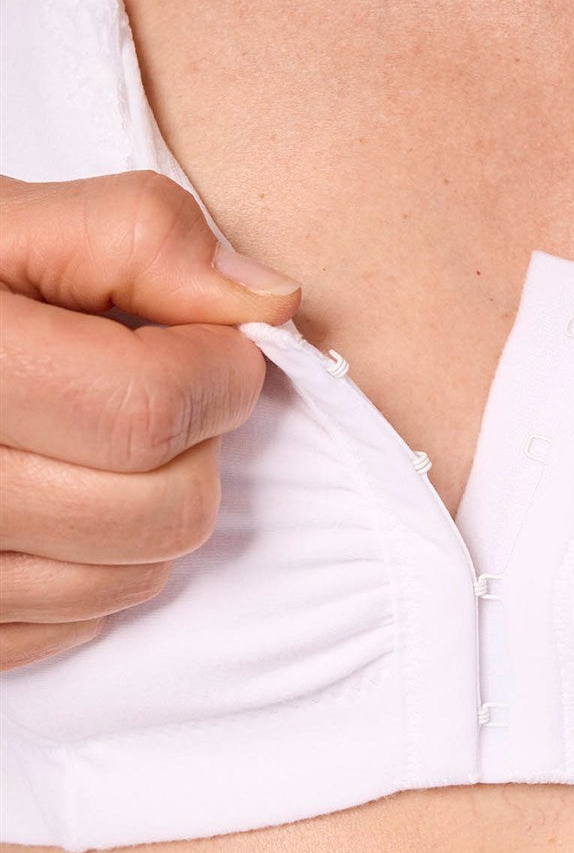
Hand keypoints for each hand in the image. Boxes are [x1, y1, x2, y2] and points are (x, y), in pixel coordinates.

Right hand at [0, 170, 300, 670]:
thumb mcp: (7, 224)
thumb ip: (138, 238)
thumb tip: (268, 301)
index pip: (148, 410)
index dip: (218, 370)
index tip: (211, 343)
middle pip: (159, 510)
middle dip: (195, 442)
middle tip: (153, 389)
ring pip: (131, 579)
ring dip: (152, 506)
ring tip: (96, 439)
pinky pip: (74, 628)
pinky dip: (95, 567)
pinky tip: (57, 498)